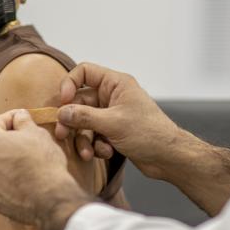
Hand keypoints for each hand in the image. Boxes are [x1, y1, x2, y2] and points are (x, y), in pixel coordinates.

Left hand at [0, 109, 82, 225]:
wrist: (49, 198)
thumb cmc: (42, 161)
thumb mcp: (36, 133)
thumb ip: (23, 121)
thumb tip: (19, 116)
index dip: (10, 117)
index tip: (22, 117)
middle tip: (18, 136)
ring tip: (17, 157)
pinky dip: (2, 177)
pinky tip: (18, 176)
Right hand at [55, 63, 182, 178]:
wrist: (168, 157)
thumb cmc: (149, 133)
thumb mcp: (113, 123)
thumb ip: (84, 117)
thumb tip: (61, 113)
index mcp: (115, 84)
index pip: (85, 72)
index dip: (70, 84)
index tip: (63, 102)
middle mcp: (112, 95)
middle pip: (80, 101)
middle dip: (72, 120)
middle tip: (62, 135)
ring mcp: (112, 114)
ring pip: (85, 121)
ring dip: (84, 138)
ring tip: (88, 153)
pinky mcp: (112, 131)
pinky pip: (94, 134)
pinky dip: (96, 145)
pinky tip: (106, 152)